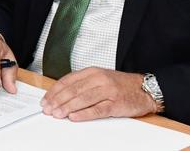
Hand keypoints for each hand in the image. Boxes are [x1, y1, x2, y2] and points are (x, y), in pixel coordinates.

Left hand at [40, 68, 156, 120]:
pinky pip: (97, 110)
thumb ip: (82, 84)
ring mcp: (107, 91)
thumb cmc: (120, 85)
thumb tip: (61, 96)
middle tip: (48, 109)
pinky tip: (74, 117)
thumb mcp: (99, 78)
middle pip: (73, 90)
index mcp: (92, 72)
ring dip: (67, 107)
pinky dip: (84, 114)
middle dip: (58, 100)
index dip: (54, 91)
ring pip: (83, 99)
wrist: (144, 89)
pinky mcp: (115, 104)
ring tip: (57, 114)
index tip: (46, 100)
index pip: (68, 81)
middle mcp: (99, 79)